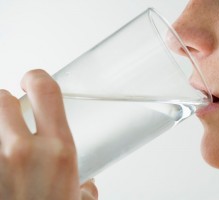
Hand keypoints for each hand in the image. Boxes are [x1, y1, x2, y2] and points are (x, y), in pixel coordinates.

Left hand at [0, 69, 97, 199]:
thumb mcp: (79, 199)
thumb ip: (85, 187)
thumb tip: (86, 186)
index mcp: (58, 151)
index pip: (45, 91)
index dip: (36, 77)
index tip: (31, 80)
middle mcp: (22, 152)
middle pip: (2, 100)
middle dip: (7, 104)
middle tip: (14, 116)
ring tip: (6, 137)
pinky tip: (2, 163)